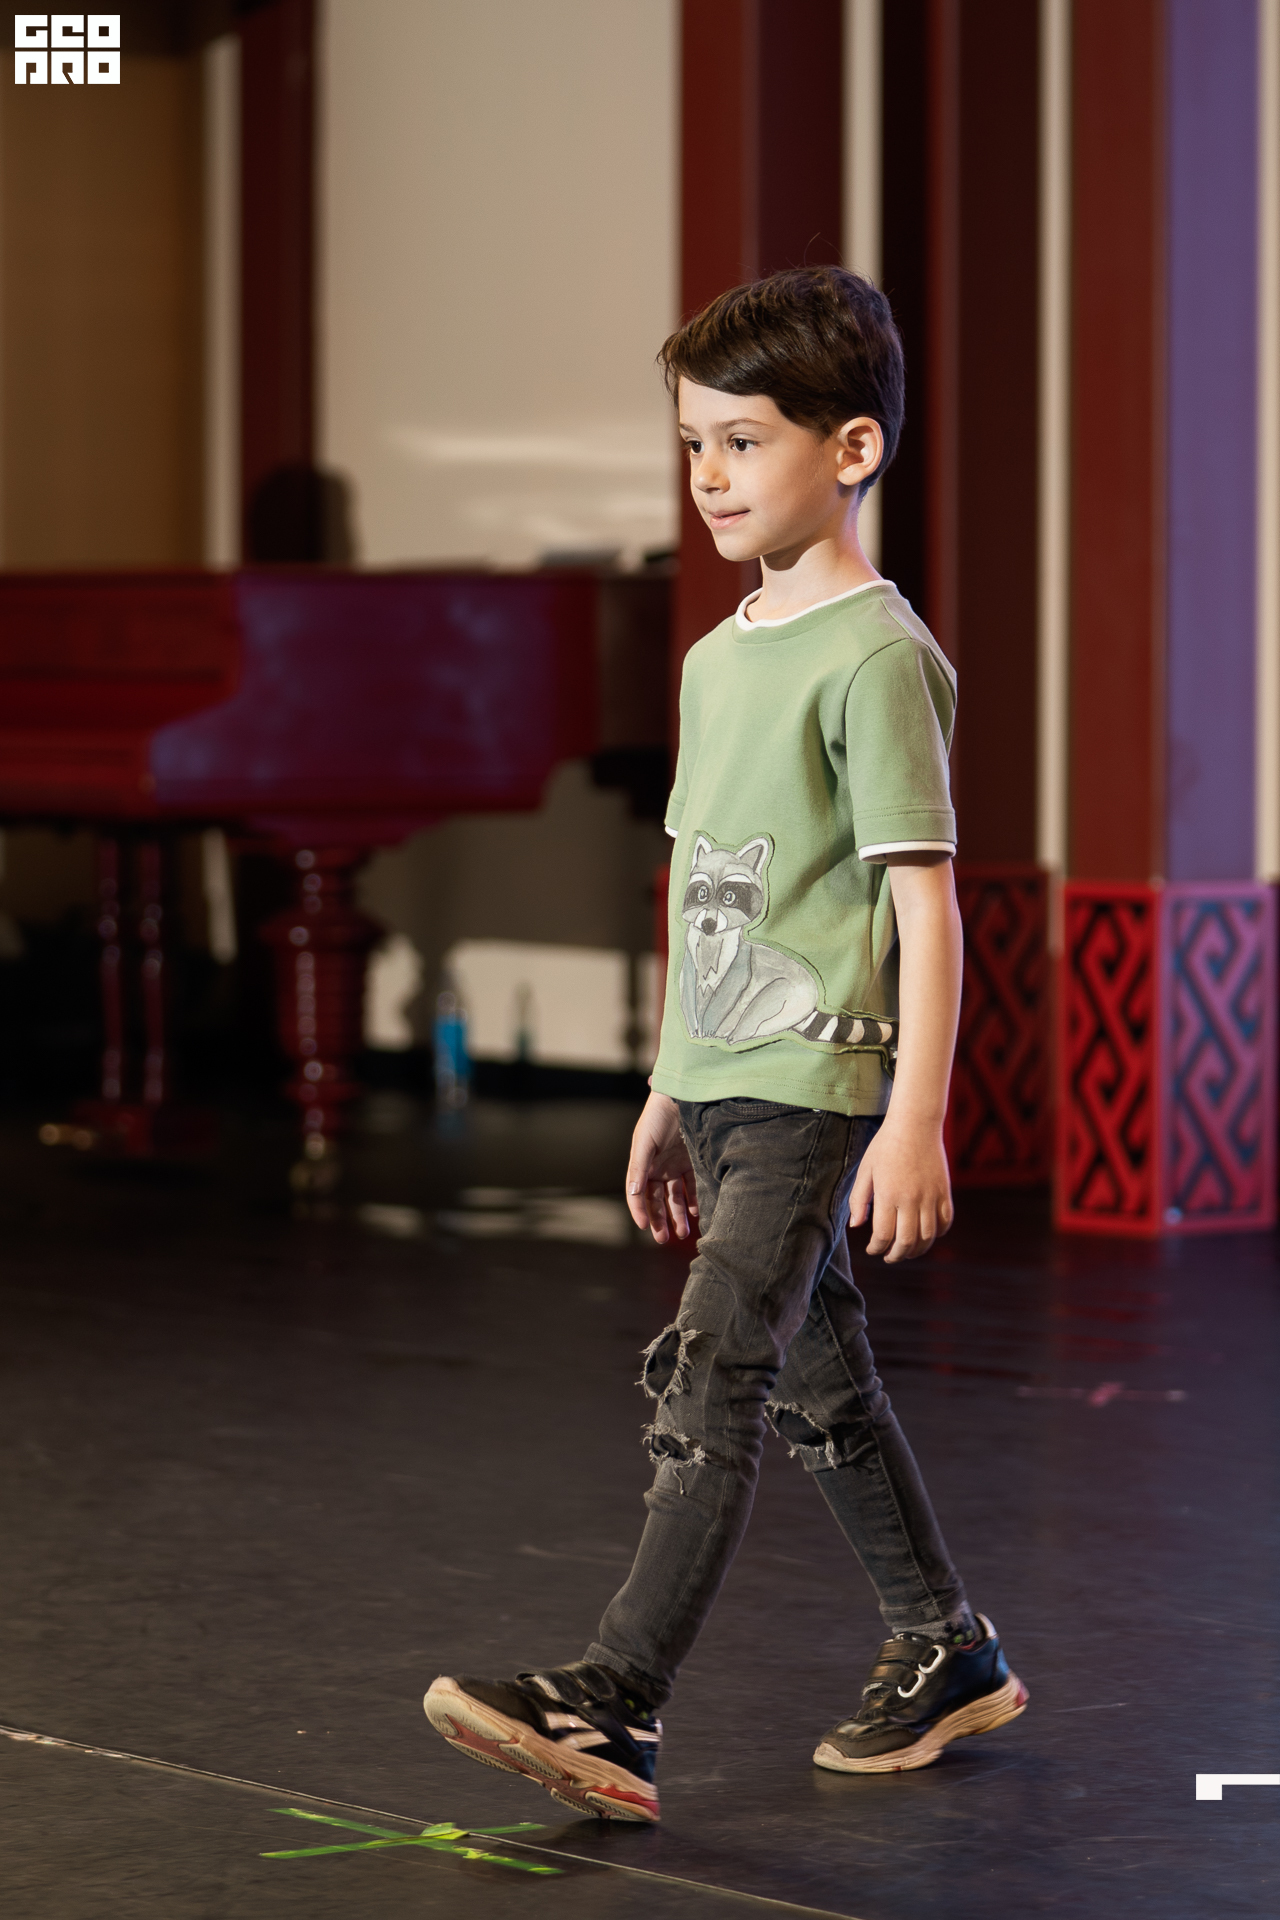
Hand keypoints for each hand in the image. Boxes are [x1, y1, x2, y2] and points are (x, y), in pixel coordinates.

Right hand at [625, 1092, 699, 1243]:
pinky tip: (698, 1213)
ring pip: (677, 1197)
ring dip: (679, 1216)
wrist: (683, 1097)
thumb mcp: (644, 1142)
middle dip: (660, 1220)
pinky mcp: (694, 1162)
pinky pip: (694, 1186)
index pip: (638, 1194)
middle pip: (658, 1200)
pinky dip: (695, 1200)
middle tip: (664, 1239)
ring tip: (684, 1233)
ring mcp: (676, 1166)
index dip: (640, 1210)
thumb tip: (632, 1194)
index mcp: (642, 1164)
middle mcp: (658, 1168)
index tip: (644, 1227)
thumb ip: (639, 1168)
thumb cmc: (658, 1116)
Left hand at [848, 1117, 952, 1261]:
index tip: (872, 1249)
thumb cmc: (885, 1146)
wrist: (915, 1124)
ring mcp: (931, 1196)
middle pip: (906, 1242)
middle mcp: (911, 1198)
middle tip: (889, 1257)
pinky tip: (926, 1235)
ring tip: (907, 1251)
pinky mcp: (944, 1191)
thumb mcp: (865, 1170)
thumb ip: (859, 1199)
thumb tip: (856, 1226)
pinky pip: (945, 1222)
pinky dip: (937, 1234)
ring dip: (917, 1250)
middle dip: (896, 1255)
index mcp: (888, 1194)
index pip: (883, 1235)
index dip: (876, 1248)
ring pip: (927, 1236)